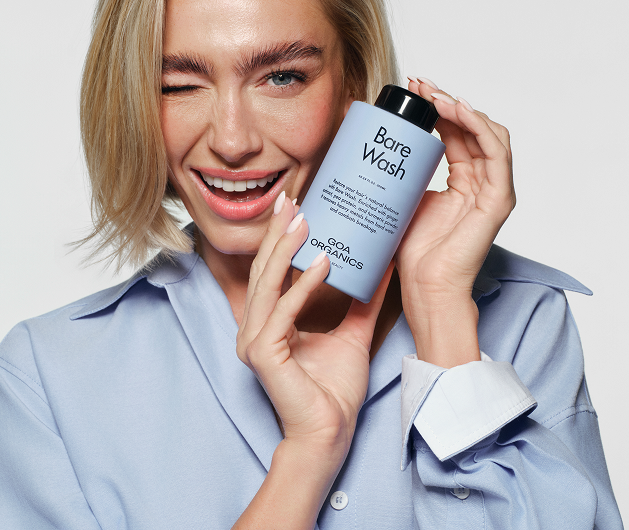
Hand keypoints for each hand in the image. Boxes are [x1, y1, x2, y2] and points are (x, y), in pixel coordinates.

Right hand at [236, 195, 391, 460]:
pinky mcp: (263, 353)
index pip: (272, 271)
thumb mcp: (352, 334)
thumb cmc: (334, 390)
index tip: (297, 208)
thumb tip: (380, 268)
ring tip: (306, 221)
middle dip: (278, 232)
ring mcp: (254, 340)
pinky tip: (324, 262)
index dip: (282, 239)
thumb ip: (361, 302)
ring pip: (267, 283)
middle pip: (264, 269)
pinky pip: (284, 310)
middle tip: (293, 200)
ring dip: (287, 249)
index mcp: (270, 322)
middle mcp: (255, 327)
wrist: (330, 434)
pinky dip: (303, 285)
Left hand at [396, 78, 515, 366]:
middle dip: (445, 100)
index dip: (437, 107)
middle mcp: (481, 181)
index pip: (456, 131)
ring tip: (432, 96)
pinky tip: (455, 112)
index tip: (411, 89)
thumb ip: (402, 176)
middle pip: (472, 126)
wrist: (424, 287)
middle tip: (418, 86)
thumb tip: (372, 149)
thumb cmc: (412, 252)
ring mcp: (492, 189)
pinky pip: (496, 154)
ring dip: (461, 108)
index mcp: (462, 179)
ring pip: (488, 133)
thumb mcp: (403, 200)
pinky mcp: (497, 200)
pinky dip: (478, 127)